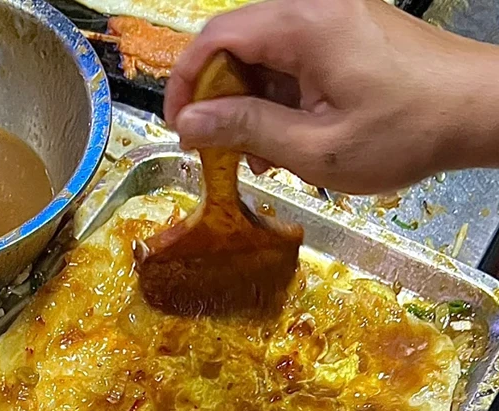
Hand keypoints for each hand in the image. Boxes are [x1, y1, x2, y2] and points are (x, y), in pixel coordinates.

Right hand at [164, 0, 498, 193]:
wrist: (479, 113)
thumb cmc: (406, 131)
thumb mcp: (314, 146)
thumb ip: (245, 129)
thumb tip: (190, 123)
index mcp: (304, 25)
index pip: (215, 38)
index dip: (185, 84)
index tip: (179, 127)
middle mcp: (314, 9)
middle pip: (237, 46)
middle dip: (219, 101)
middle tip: (219, 151)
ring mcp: (332, 21)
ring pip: (264, 59)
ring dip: (250, 108)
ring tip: (260, 158)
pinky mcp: (346, 37)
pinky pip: (293, 64)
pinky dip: (280, 102)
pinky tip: (288, 142)